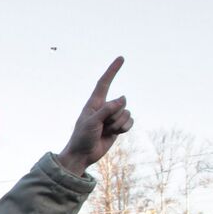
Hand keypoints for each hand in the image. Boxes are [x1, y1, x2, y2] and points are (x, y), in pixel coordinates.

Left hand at [56, 57, 133, 176]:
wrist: (83, 155)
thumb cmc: (82, 137)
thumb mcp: (92, 122)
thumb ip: (107, 110)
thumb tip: (122, 98)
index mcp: (94, 103)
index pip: (104, 83)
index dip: (112, 70)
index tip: (121, 58)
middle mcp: (104, 107)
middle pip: (121, 102)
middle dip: (115, 115)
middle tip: (102, 126)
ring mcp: (112, 117)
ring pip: (127, 113)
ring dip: (118, 124)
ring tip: (105, 131)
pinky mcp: (118, 127)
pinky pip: (130, 122)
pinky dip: (125, 128)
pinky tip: (115, 133)